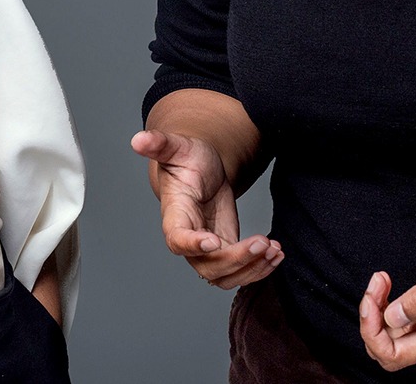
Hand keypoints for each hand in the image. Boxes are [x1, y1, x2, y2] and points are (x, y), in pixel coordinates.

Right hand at [131, 128, 282, 288]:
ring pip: (225, 277)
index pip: (177, 240)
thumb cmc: (187, 159)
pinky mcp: (226, 250)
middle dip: (236, 260)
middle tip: (262, 243)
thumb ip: (160, 144)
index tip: (214, 241)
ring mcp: (208, 250)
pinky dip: (259, 268)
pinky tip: (276, 252)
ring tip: (274, 250)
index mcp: (174, 216)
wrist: (201, 169)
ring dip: (252, 270)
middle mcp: (188, 239)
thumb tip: (138, 139)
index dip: (193, 245)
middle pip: (207, 266)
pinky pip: (239, 271)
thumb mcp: (178, 147)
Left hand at [358, 210, 415, 370]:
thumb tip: (394, 319)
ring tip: (381, 280)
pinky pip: (397, 319)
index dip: (374, 333)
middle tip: (378, 283)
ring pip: (390, 336)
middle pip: (388, 350)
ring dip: (376, 311)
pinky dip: (384, 304)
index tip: (376, 295)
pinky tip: (386, 281)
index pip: (396, 356)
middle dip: (371, 321)